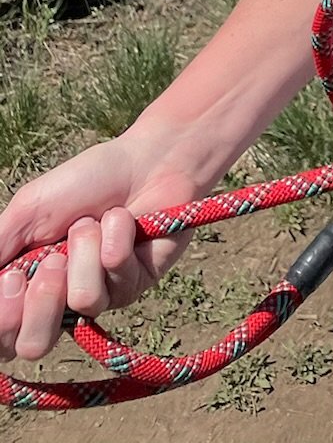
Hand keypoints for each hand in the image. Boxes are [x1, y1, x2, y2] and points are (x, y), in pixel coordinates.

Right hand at [0, 134, 202, 362]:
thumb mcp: (28, 210)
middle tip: (54, 257)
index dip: (5, 317)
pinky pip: (117, 278)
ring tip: (92, 222)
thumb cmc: (84, 181)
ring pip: (82, 300)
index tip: (14, 278)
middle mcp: (60, 301)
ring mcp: (100, 296)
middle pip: (34, 345)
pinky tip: (122, 220)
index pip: (3, 336)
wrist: (145, 160)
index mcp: (27, 285)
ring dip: (85, 248)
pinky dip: (114, 237)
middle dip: (43, 297)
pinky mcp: (134, 287)